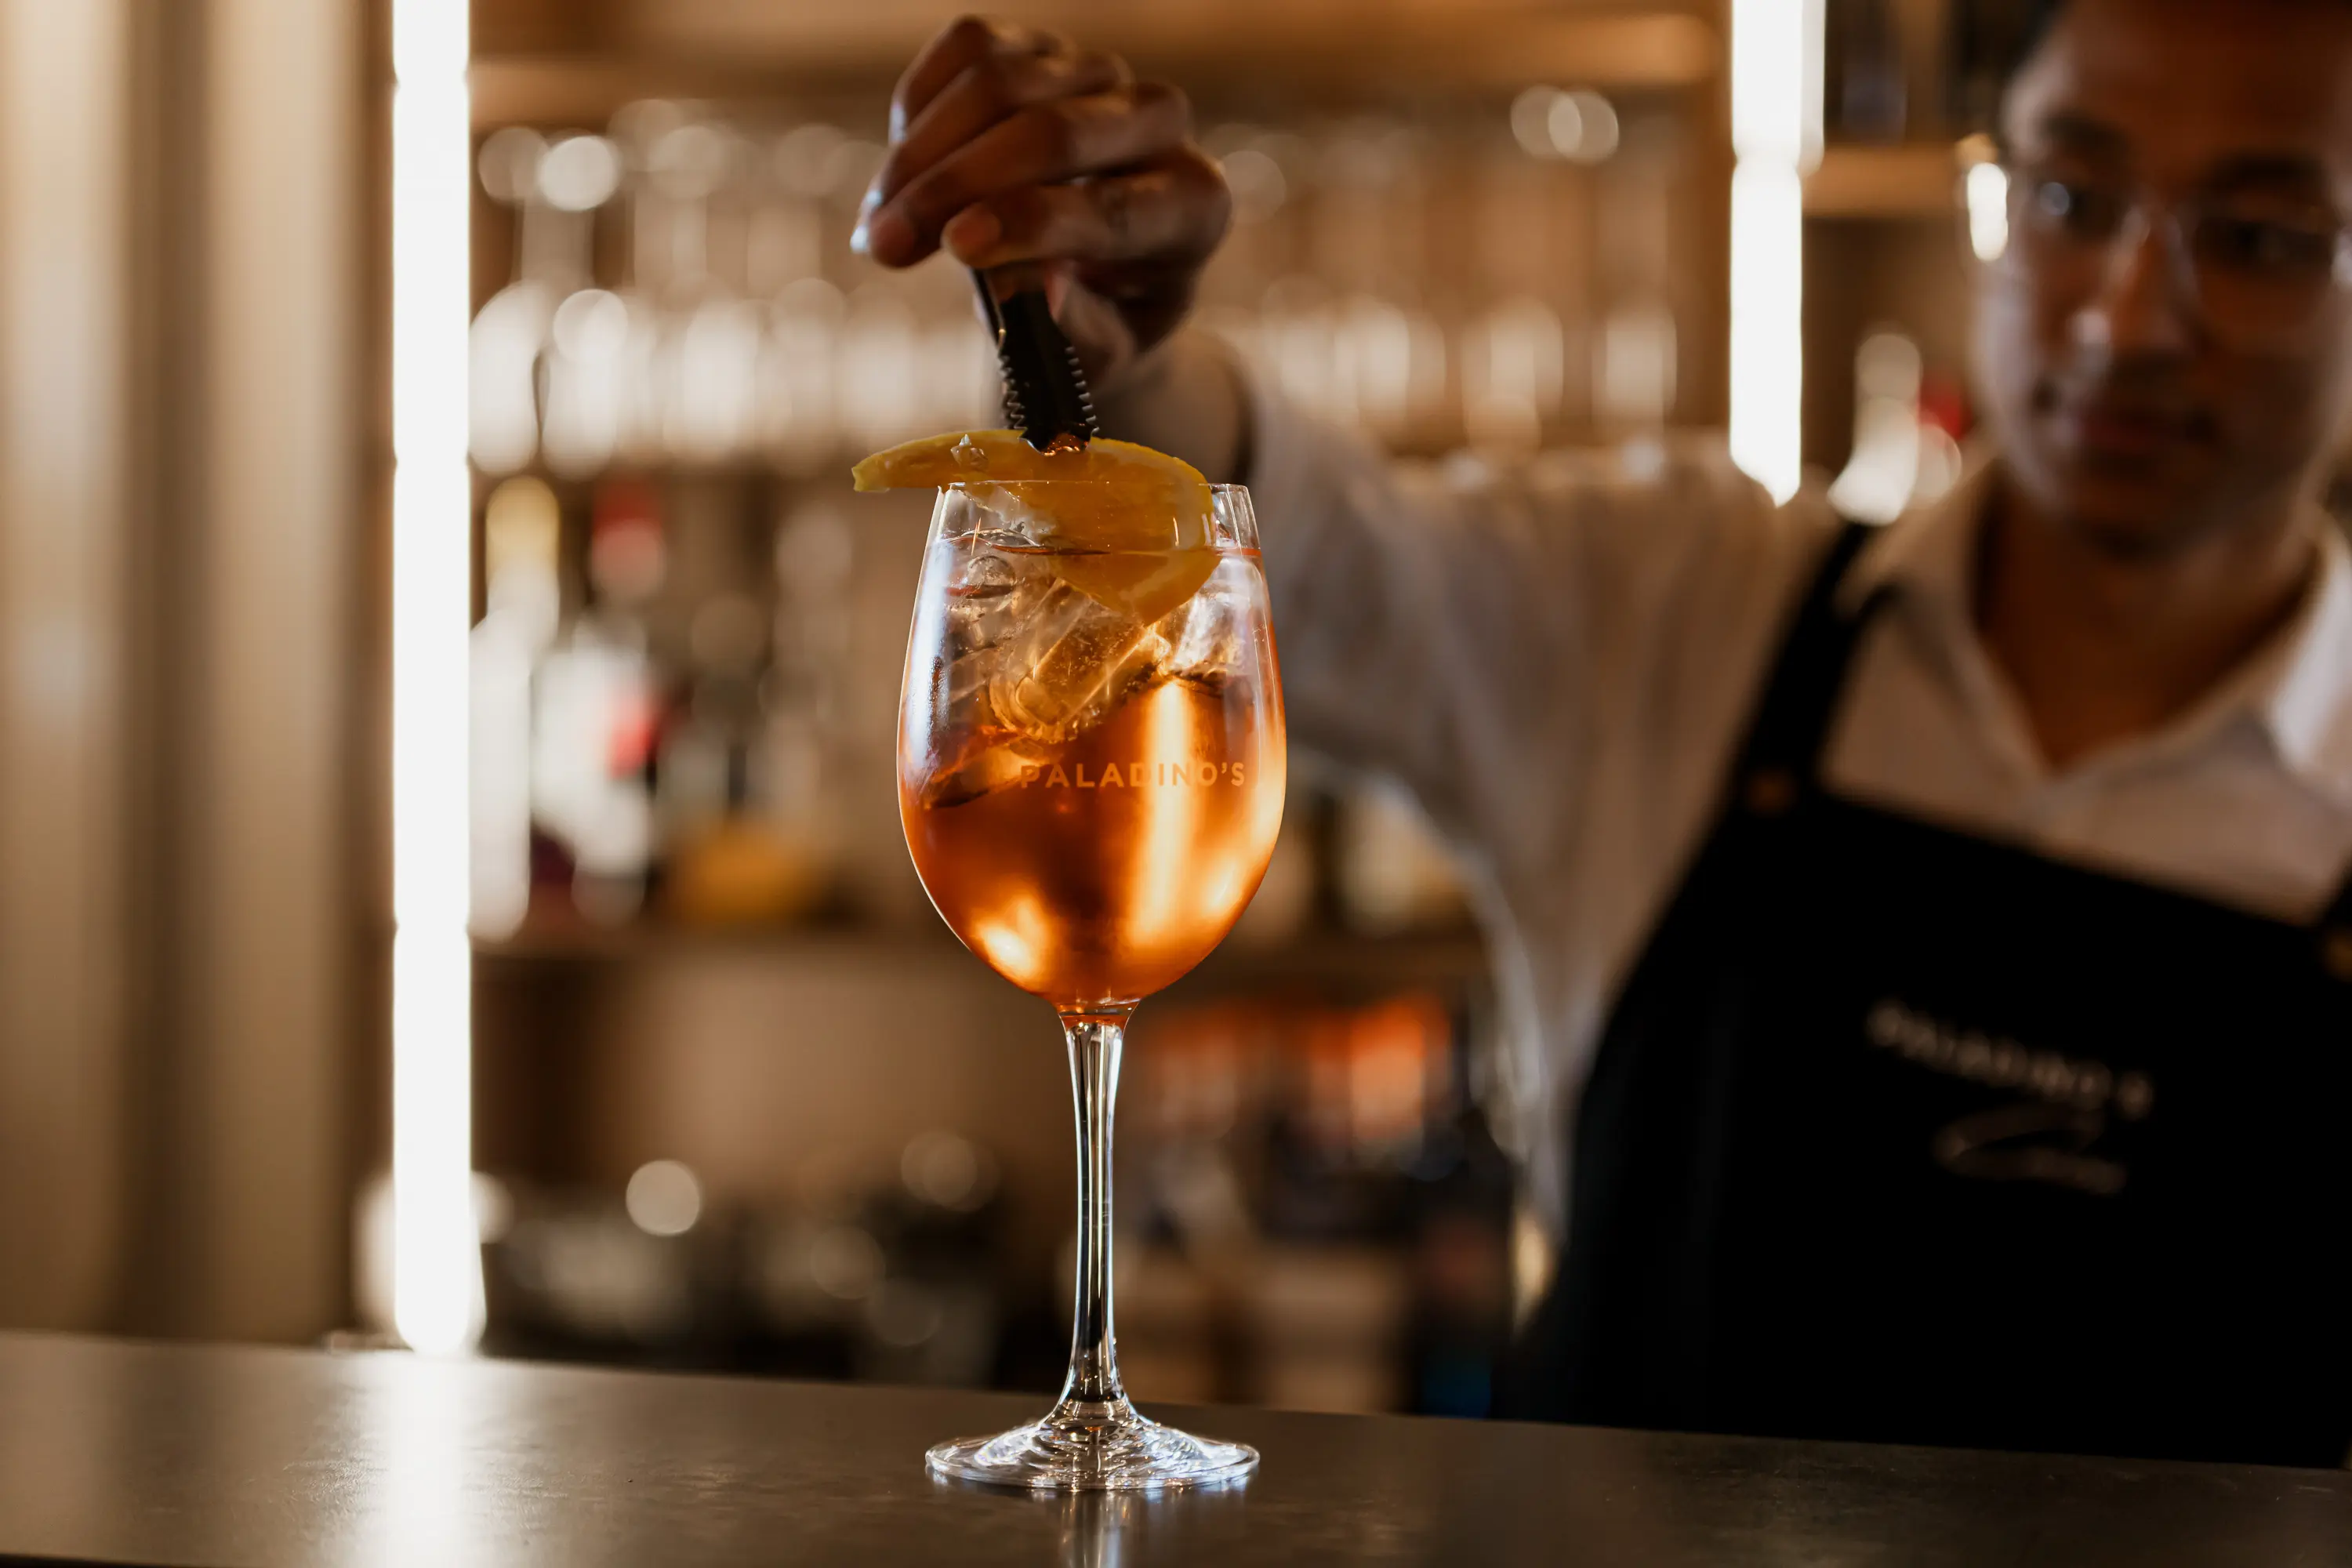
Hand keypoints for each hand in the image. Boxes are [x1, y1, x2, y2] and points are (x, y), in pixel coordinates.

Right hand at [855, 16, 1231, 396]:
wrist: (1095, 280)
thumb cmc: (1098, 325)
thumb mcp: (1095, 357)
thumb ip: (1068, 326)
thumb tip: (1022, 283)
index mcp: (1193, 207)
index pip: (1113, 206)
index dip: (1028, 223)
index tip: (955, 246)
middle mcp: (1160, 125)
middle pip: (1052, 132)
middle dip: (954, 187)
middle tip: (883, 247)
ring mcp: (1099, 75)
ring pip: (999, 82)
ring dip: (920, 156)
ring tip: (880, 230)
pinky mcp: (1042, 47)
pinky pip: (969, 49)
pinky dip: (919, 108)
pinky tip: (902, 174)